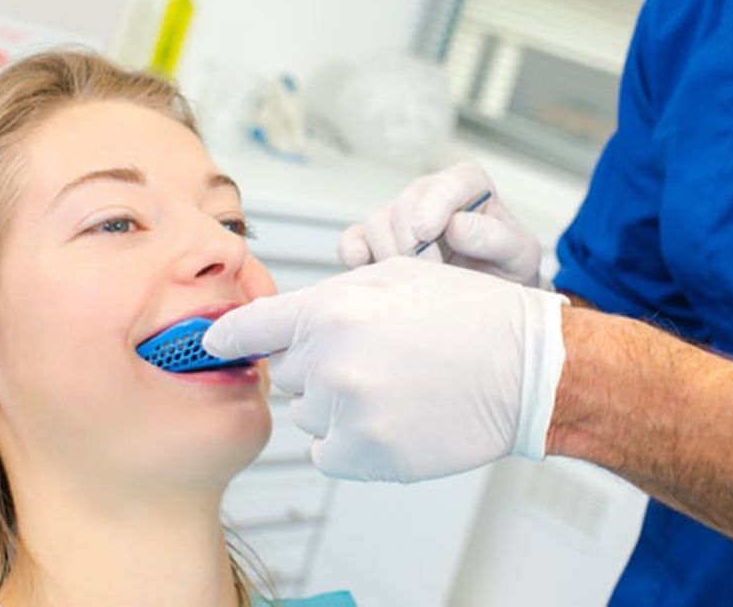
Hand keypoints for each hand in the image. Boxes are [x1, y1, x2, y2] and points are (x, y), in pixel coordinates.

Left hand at [202, 258, 567, 481]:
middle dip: (313, 365)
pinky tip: (386, 420)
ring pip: (307, 414)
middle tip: (366, 357)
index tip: (210, 346)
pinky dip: (346, 442)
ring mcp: (349, 412)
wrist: (523, 368)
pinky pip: (327, 453)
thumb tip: (285, 323)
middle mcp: (332, 360)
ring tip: (388, 387)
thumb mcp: (396, 277)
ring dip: (333, 404)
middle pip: (285, 372)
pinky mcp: (369, 455)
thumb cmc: (466, 316)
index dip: (227, 337)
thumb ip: (331, 297)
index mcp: (333, 308)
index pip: (249, 328)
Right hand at [338, 162, 542, 286]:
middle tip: (434, 275)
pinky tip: (371, 270)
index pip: (447, 183)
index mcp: (468, 185)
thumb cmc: (506, 267)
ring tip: (418, 281)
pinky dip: (354, 255)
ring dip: (392, 257)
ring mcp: (400, 216)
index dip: (433, 206)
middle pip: (404, 206)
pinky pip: (352, 240)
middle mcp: (429, 194)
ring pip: (377, 224)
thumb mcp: (519, 253)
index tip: (428, 233)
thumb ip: (495, 237)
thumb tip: (457, 226)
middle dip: (415, 245)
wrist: (486, 295)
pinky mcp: (376, 240)